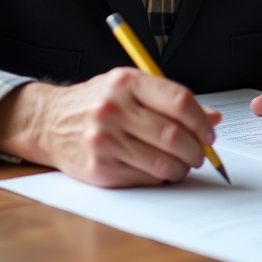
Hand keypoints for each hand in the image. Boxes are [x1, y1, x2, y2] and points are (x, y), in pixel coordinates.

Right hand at [0, 68, 220, 187]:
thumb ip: (170, 100)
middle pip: (173, 135)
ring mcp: (104, 140)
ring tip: (182, 164)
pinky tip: (158, 170)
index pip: (179, 101)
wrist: (49, 122)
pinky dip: (160, 178)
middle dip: (196, 149)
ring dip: (182, 168)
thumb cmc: (97, 102)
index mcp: (127, 82)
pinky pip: (144, 178)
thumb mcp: (131, 87)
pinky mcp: (99, 168)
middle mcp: (113, 109)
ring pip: (162, 162)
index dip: (201, 121)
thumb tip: (213, 119)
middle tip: (200, 154)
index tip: (209, 133)